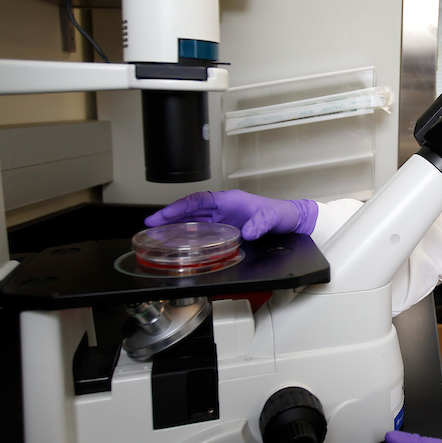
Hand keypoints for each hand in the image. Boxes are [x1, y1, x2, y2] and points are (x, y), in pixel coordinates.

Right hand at [144, 190, 317, 240]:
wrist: (291, 220)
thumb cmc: (281, 214)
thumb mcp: (273, 217)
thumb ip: (261, 223)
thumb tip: (248, 232)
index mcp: (229, 200)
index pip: (198, 201)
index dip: (178, 207)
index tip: (162, 215)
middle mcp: (223, 208)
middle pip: (190, 210)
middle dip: (169, 217)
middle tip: (150, 226)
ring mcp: (224, 218)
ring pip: (193, 220)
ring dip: (176, 226)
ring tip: (157, 234)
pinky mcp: (227, 228)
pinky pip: (203, 230)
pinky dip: (189, 234)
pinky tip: (180, 242)